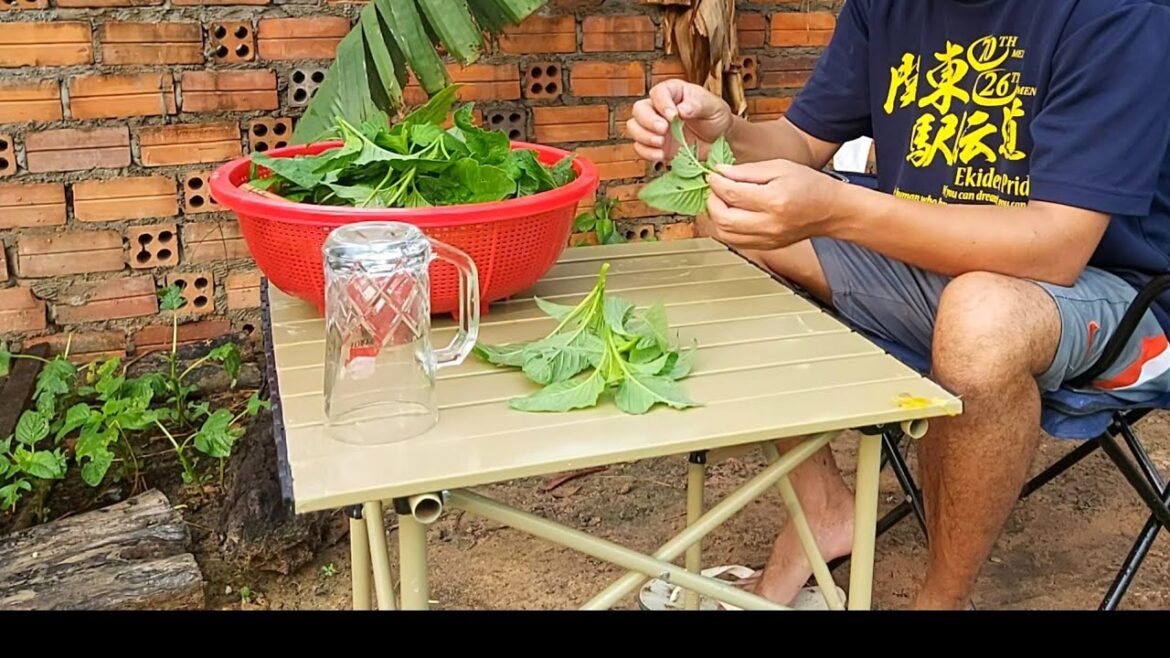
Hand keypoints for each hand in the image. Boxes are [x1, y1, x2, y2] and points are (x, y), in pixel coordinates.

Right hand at [626, 80, 733, 162]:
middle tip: (664, 130)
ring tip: (661, 143)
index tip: (673, 116)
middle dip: (648, 121)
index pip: (658, 92)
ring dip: (644, 137)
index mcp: (673, 92)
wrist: (720, 140)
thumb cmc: (716, 117)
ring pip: (634, 128)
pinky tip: (661, 155)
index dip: (662, 104)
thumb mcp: (713, 106)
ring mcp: (654, 128)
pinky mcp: (655, 146)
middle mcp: (659, 108)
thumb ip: (698, 105)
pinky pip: (640, 148)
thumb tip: (681, 110)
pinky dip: (646, 153)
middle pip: (639, 109)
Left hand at [703, 159, 844, 250]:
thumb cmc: (810, 185)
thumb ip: (748, 171)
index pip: (732, 194)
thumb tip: (721, 172)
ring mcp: (767, 239)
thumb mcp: (780, 167)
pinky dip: (726, 228)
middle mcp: (769, 224)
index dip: (716, 183)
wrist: (831, 210)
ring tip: (721, 201)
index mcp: (774, 200)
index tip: (713, 175)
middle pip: (723, 218)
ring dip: (716, 216)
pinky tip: (730, 214)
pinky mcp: (766, 247)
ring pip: (725, 234)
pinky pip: (734, 242)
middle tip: (715, 189)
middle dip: (712, 200)